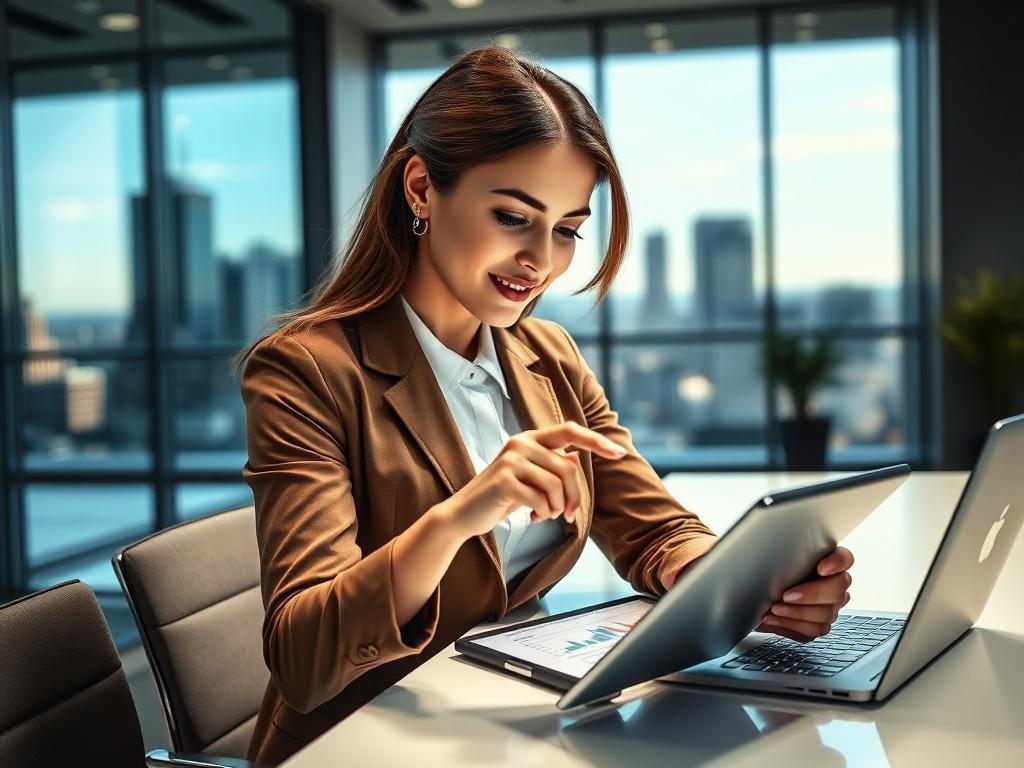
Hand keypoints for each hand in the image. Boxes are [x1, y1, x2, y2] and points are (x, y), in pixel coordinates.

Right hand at [432, 421, 626, 540]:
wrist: (465, 514)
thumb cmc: (501, 497)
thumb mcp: (530, 479)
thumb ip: (551, 466)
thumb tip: (577, 459)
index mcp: (529, 439)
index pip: (570, 431)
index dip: (596, 440)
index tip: (619, 452)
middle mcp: (520, 443)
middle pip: (568, 467)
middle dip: (574, 496)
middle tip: (569, 515)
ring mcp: (511, 459)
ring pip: (557, 485)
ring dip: (556, 507)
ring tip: (544, 514)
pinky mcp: (505, 480)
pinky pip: (541, 498)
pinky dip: (543, 512)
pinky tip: (532, 516)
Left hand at [754, 546, 854, 641]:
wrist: (761, 597)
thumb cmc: (771, 574)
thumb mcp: (776, 560)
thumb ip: (786, 556)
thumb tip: (771, 554)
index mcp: (828, 562)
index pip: (845, 558)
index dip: (837, 563)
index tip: (821, 568)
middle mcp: (834, 585)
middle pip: (838, 588)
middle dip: (812, 594)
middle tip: (786, 595)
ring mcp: (831, 607)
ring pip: (826, 613)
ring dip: (797, 613)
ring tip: (774, 609)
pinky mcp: (820, 624)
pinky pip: (813, 630)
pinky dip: (790, 625)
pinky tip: (773, 619)